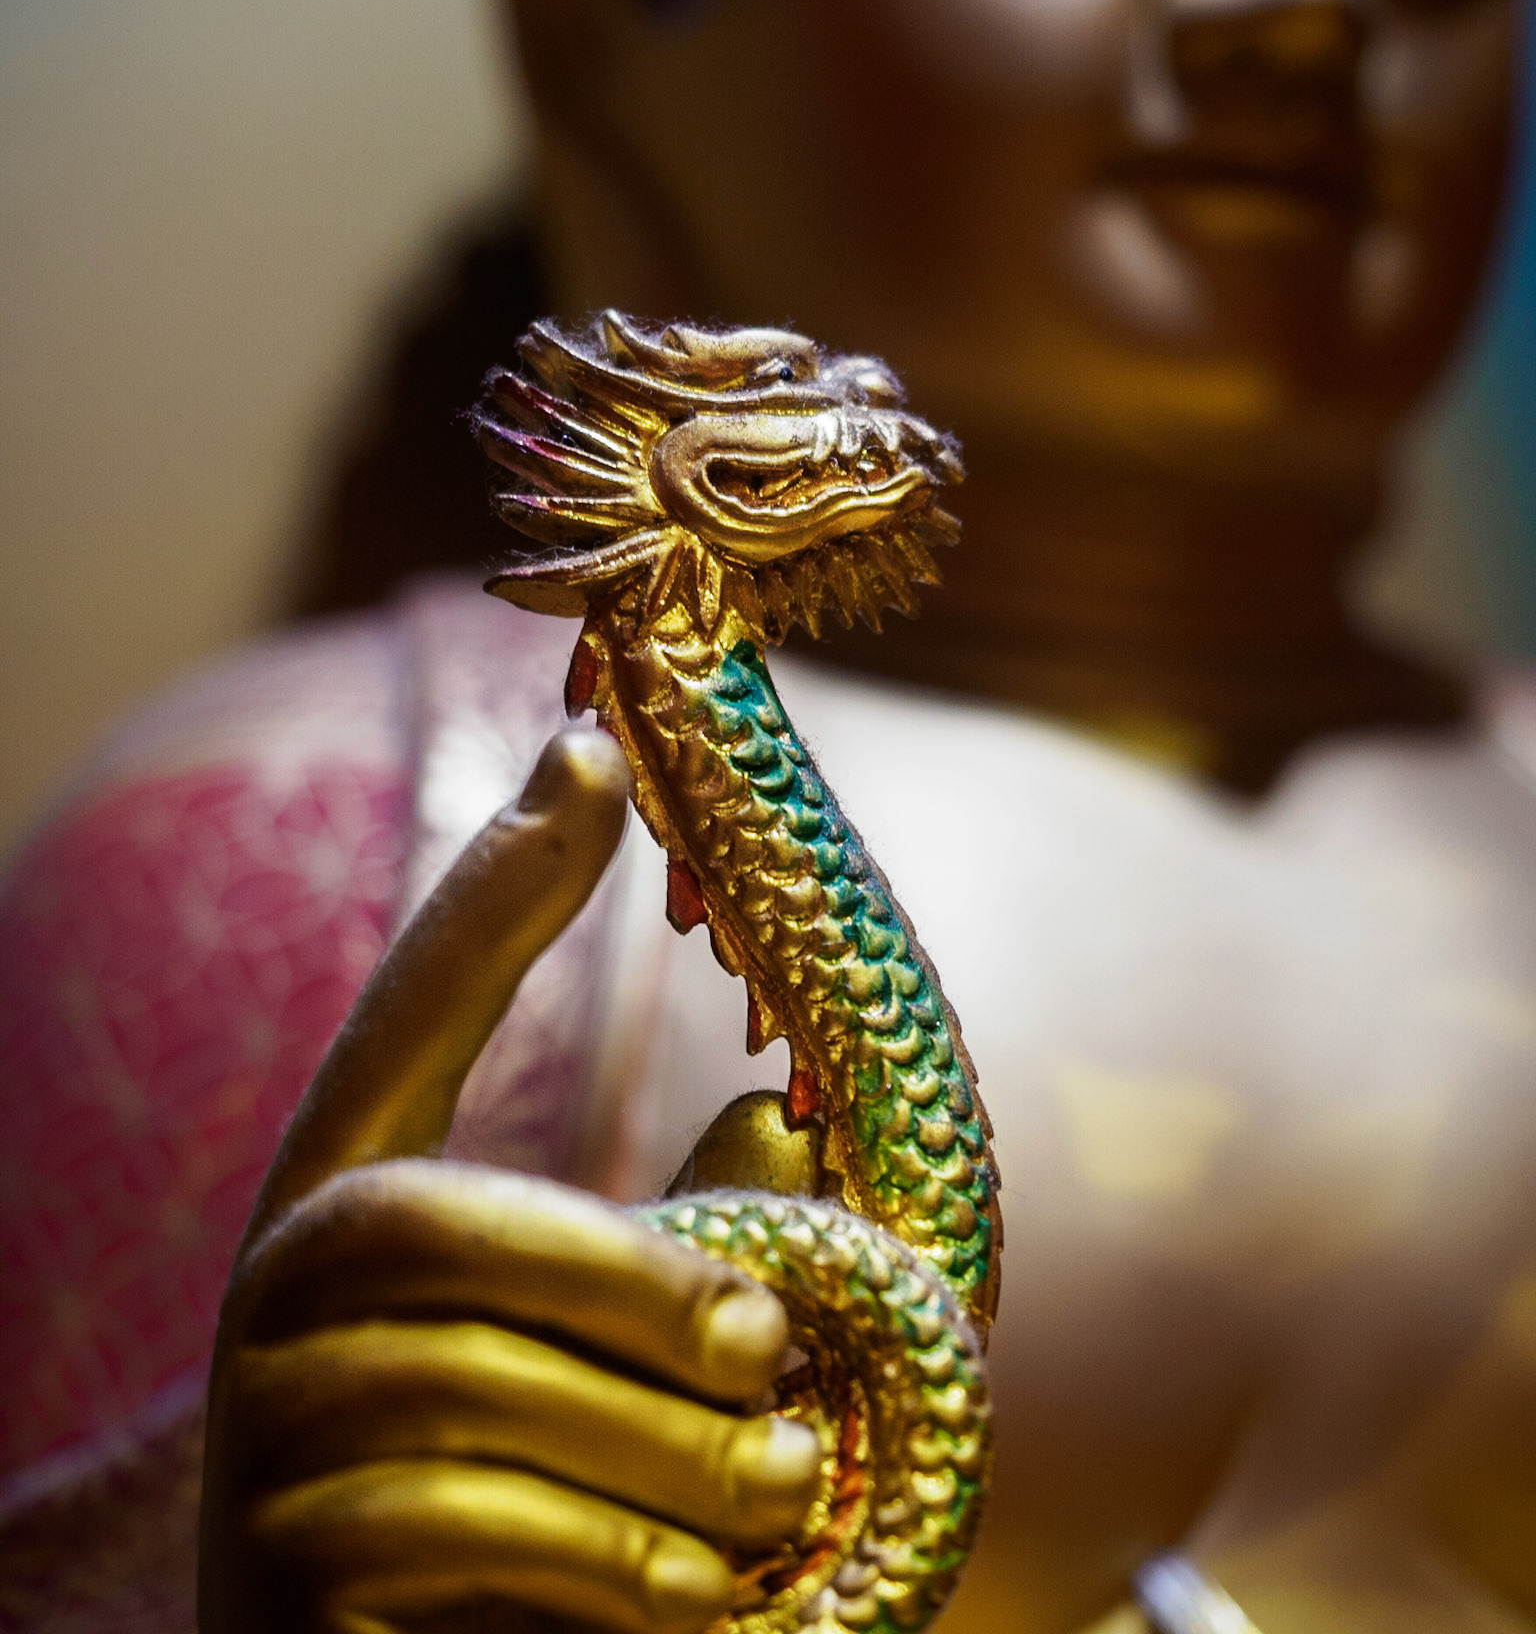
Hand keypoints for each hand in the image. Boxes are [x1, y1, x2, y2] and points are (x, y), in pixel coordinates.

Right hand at [199, 728, 822, 1633]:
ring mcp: (264, 1445)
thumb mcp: (614, 1358)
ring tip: (786, 1483)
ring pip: (472, 1395)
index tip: (591, 749)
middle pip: (437, 1223)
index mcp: (357, 1202)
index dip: (498, 889)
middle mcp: (280, 1299)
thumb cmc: (537, 1504)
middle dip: (625, 1275)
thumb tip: (786, 1114)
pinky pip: (464, 1539)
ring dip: (659, 1444)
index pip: (411, 1009)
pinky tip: (700, 1595)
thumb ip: (679, 1239)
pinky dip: (612, 1562)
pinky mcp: (285, 1592)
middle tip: (776, 1338)